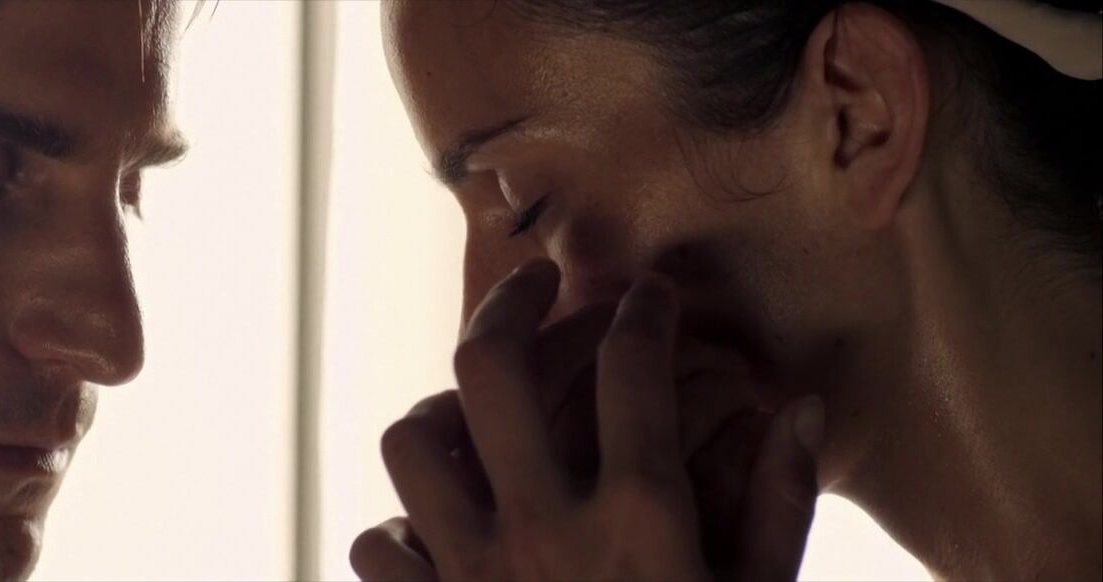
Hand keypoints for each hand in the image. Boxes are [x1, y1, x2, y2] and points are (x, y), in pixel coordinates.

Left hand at [352, 258, 824, 580]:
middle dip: (512, 303)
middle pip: (492, 368)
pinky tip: (436, 522)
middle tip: (535, 284)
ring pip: (411, 443)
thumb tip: (800, 411)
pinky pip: (377, 545)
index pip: (631, 371)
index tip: (648, 296)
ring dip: (436, 411)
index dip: (642, 312)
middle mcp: (543, 531)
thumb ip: (779, 507)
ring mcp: (473, 577)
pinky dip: (396, 526)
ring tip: (468, 405)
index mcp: (640, 522)